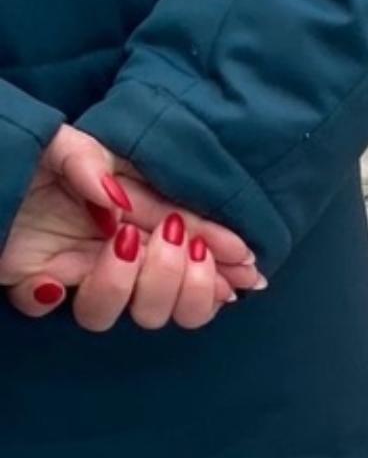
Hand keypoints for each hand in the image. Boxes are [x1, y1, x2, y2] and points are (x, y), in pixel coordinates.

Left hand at [1, 127, 263, 328]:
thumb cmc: (34, 151)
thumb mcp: (71, 144)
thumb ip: (96, 165)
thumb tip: (119, 205)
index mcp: (136, 219)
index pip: (190, 246)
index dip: (220, 257)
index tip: (246, 264)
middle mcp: (113, 253)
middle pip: (164, 297)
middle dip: (189, 280)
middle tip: (187, 246)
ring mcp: (75, 269)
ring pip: (114, 313)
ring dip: (129, 285)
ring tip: (124, 241)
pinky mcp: (31, 279)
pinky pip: (44, 307)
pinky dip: (48, 298)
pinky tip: (54, 280)